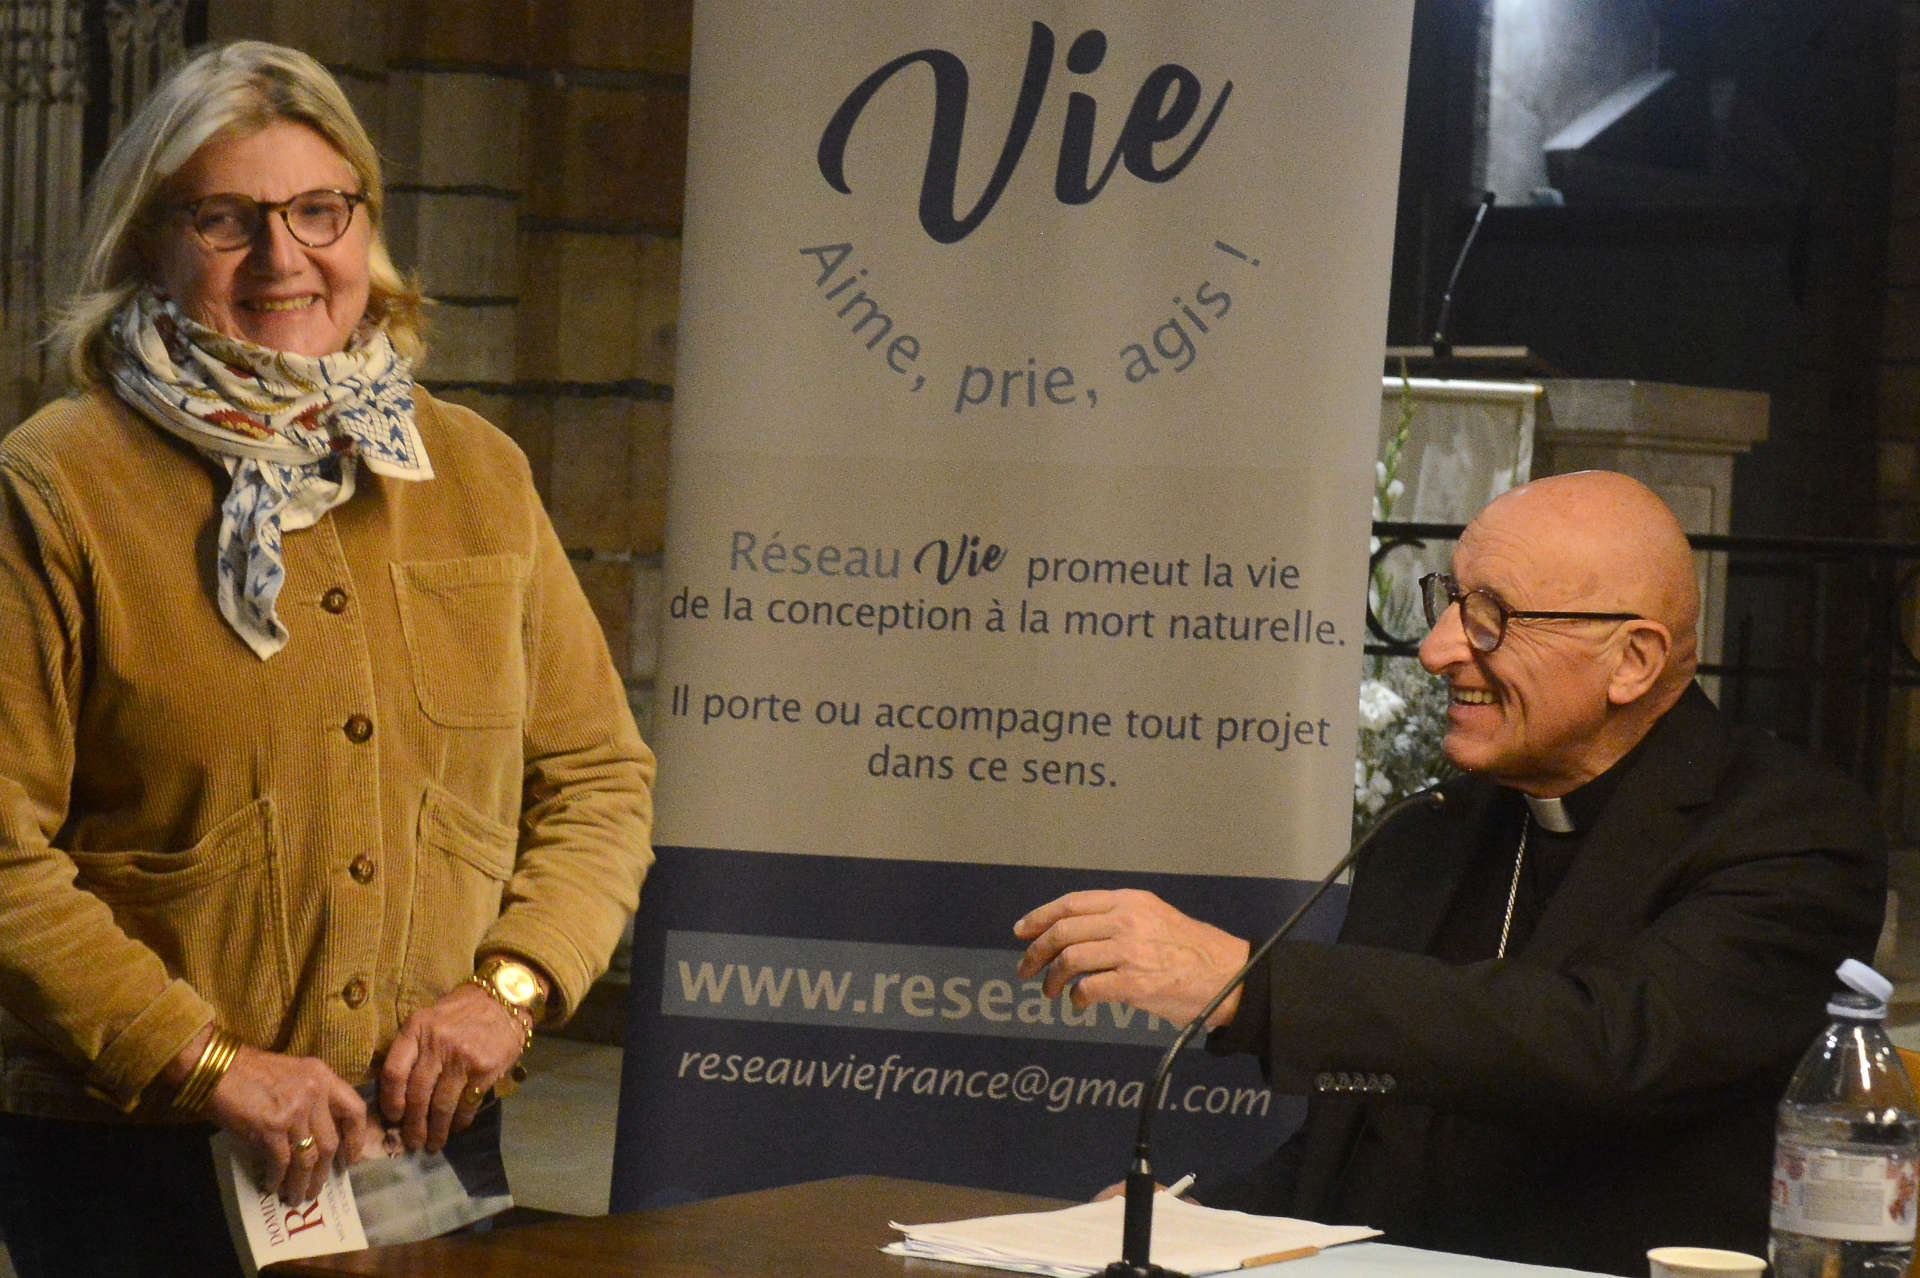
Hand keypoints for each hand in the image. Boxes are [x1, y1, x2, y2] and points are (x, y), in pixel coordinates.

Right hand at [196, 1040, 369, 1204]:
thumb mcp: (292, 1074)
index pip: (354, 1110)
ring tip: (297, 1197)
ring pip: (308, 1157)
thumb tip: (315, 1137)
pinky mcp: (271, 1127)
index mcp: (322, 1076)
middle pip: (330, 1142)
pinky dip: (278, 1178)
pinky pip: (282, 1161)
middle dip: (324, 1172)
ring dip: (302, 1182)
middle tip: (317, 1189)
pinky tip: (273, 1186)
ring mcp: (294, 1110)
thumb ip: (310, 1098)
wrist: (214, 1067)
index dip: (357, 1139)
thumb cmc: (249, 1072)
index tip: (351, 1160)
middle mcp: (314, 1093)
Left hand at [379, 981, 528, 1153]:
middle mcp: (437, 1043)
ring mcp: (462, 1057)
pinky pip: (467, 1104)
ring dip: (436, 1130)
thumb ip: (414, 1049)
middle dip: (413, 1124)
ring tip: (433, 1143)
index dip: (390, 1101)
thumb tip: (399, 1095)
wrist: (504, 997)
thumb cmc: (461, 1011)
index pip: (393, 1072)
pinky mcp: (485, 1069)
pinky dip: (460, 1121)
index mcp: (417, 1029)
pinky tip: (456, 1127)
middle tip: (412, 1142)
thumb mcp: (430, 1019)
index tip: (393, 1118)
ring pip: (441, 1105)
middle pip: (416, 1094)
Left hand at [1013, 889, 1250, 1027]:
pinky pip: (1088, 988)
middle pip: (1063, 931)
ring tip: (1051, 991)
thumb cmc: (1195, 950)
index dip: (1040, 917)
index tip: (1021, 931)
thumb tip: (1076, 935)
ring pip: (1069, 959)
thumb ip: (1119, 919)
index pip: (1071, 903)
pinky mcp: (1134, 983)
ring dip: (1052, 978)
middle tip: (1025, 969)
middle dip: (1036, 952)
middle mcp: (1126, 920)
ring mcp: (1129, 951)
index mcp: (1130, 900)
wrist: (1230, 976)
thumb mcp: (1156, 917)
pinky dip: (1076, 997)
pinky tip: (1079, 1002)